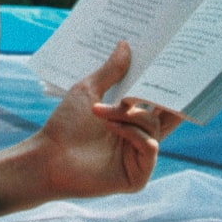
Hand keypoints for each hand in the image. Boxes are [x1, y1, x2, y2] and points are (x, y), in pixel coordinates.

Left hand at [0, 41, 181, 220]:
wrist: (49, 156)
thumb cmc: (65, 125)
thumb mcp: (89, 91)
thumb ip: (111, 70)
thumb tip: (125, 44)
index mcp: (129, 119)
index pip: (155, 101)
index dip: (164, 84)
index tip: (170, 62)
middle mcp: (137, 137)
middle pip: (166, 116)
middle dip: (168, 96)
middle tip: (172, 76)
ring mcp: (138, 157)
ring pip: (153, 126)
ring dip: (130, 113)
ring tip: (104, 110)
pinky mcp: (137, 176)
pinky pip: (150, 147)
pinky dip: (133, 133)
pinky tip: (113, 128)